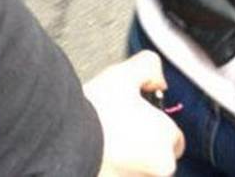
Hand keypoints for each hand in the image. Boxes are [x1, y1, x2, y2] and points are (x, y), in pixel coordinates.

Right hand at [83, 51, 184, 176]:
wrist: (58, 141)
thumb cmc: (94, 111)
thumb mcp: (125, 73)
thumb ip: (150, 68)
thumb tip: (157, 80)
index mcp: (165, 145)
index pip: (175, 139)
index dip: (157, 124)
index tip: (138, 117)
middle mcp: (155, 172)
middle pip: (156, 158)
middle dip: (142, 146)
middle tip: (118, 129)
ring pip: (136, 170)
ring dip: (126, 160)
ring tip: (103, 142)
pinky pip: (119, 174)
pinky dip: (110, 168)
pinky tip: (96, 154)